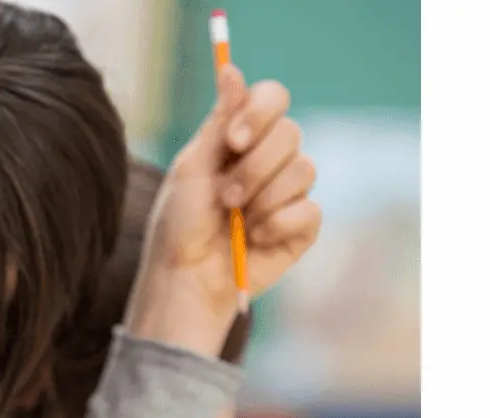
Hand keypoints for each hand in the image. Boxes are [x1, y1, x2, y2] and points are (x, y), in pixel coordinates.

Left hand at [128, 64, 320, 355]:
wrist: (186, 278)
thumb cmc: (180, 224)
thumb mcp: (192, 167)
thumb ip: (218, 121)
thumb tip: (231, 68)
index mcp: (240, 139)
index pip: (272, 98)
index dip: (259, 112)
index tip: (232, 140)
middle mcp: (269, 160)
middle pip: (291, 132)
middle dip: (254, 167)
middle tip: (225, 195)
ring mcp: (288, 192)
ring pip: (304, 170)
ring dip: (262, 198)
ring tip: (235, 221)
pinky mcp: (302, 227)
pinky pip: (310, 209)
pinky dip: (277, 224)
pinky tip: (255, 239)